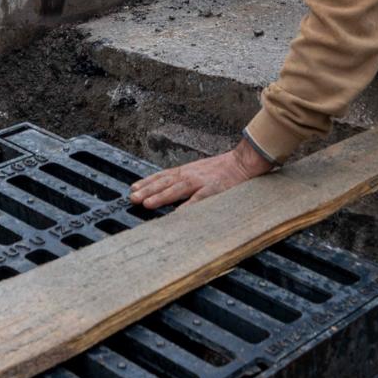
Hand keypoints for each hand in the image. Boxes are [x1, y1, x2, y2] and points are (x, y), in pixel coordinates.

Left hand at [129, 138, 274, 207]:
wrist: (244, 162)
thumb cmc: (223, 169)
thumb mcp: (200, 170)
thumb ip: (186, 179)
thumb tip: (170, 189)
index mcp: (187, 171)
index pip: (162, 176)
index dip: (147, 182)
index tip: (133, 189)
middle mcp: (191, 175)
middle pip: (165, 183)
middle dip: (147, 191)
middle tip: (132, 199)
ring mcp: (202, 182)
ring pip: (177, 189)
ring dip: (160, 197)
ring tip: (147, 204)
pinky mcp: (214, 190)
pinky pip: (198, 200)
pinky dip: (187, 207)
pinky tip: (177, 214)